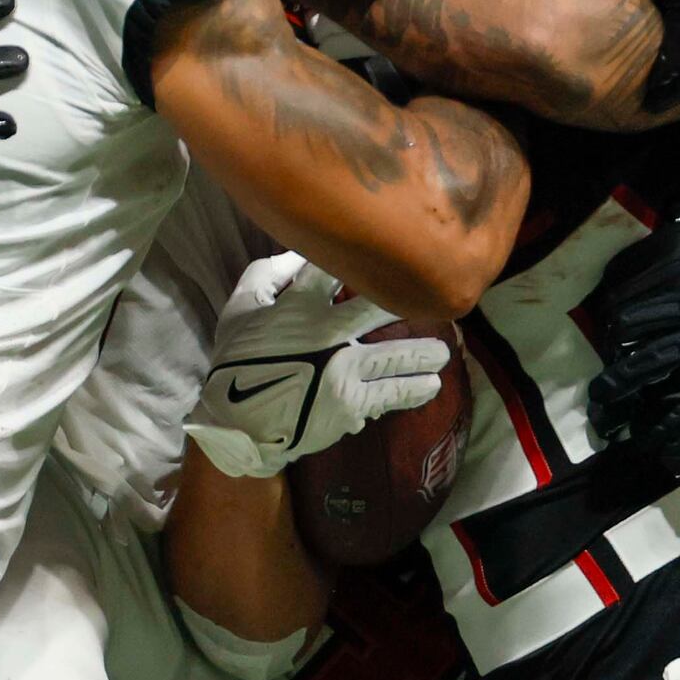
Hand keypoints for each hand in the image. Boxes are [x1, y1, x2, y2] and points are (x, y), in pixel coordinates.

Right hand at [187, 253, 449, 480]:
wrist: (239, 427)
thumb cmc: (236, 364)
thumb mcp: (239, 309)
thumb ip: (268, 275)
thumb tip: (300, 253)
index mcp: (299, 307)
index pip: (333, 271)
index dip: (354, 260)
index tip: (378, 253)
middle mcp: (328, 335)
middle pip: (377, 307)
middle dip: (407, 297)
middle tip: (433, 291)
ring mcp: (344, 371)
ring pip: (397, 355)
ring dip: (424, 352)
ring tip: (443, 353)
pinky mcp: (353, 403)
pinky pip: (393, 393)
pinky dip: (415, 389)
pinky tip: (432, 384)